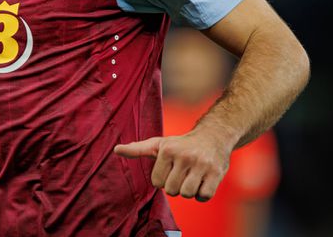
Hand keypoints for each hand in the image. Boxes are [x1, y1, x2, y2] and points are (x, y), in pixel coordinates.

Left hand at [114, 130, 231, 200]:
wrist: (213, 136)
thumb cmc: (181, 144)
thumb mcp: (158, 144)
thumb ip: (137, 149)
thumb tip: (116, 150)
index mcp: (167, 150)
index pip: (157, 182)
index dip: (163, 178)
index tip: (170, 168)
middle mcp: (184, 156)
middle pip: (171, 190)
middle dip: (175, 185)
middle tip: (182, 173)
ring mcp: (201, 165)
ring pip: (187, 194)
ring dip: (189, 190)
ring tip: (192, 177)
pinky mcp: (216, 173)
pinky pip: (203, 197)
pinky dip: (202, 194)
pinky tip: (203, 181)